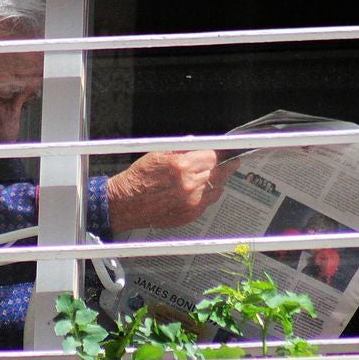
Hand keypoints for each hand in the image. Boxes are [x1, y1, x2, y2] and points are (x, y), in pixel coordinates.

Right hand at [105, 150, 234, 234]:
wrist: (126, 203)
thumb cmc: (140, 177)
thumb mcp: (158, 154)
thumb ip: (183, 149)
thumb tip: (202, 145)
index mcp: (181, 166)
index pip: (213, 156)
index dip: (221, 153)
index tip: (226, 152)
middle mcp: (189, 185)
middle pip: (220, 172)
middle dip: (226, 166)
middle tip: (232, 163)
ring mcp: (191, 202)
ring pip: (217, 188)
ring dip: (218, 181)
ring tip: (215, 176)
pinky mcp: (190, 215)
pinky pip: (208, 202)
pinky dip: (208, 194)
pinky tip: (202, 189)